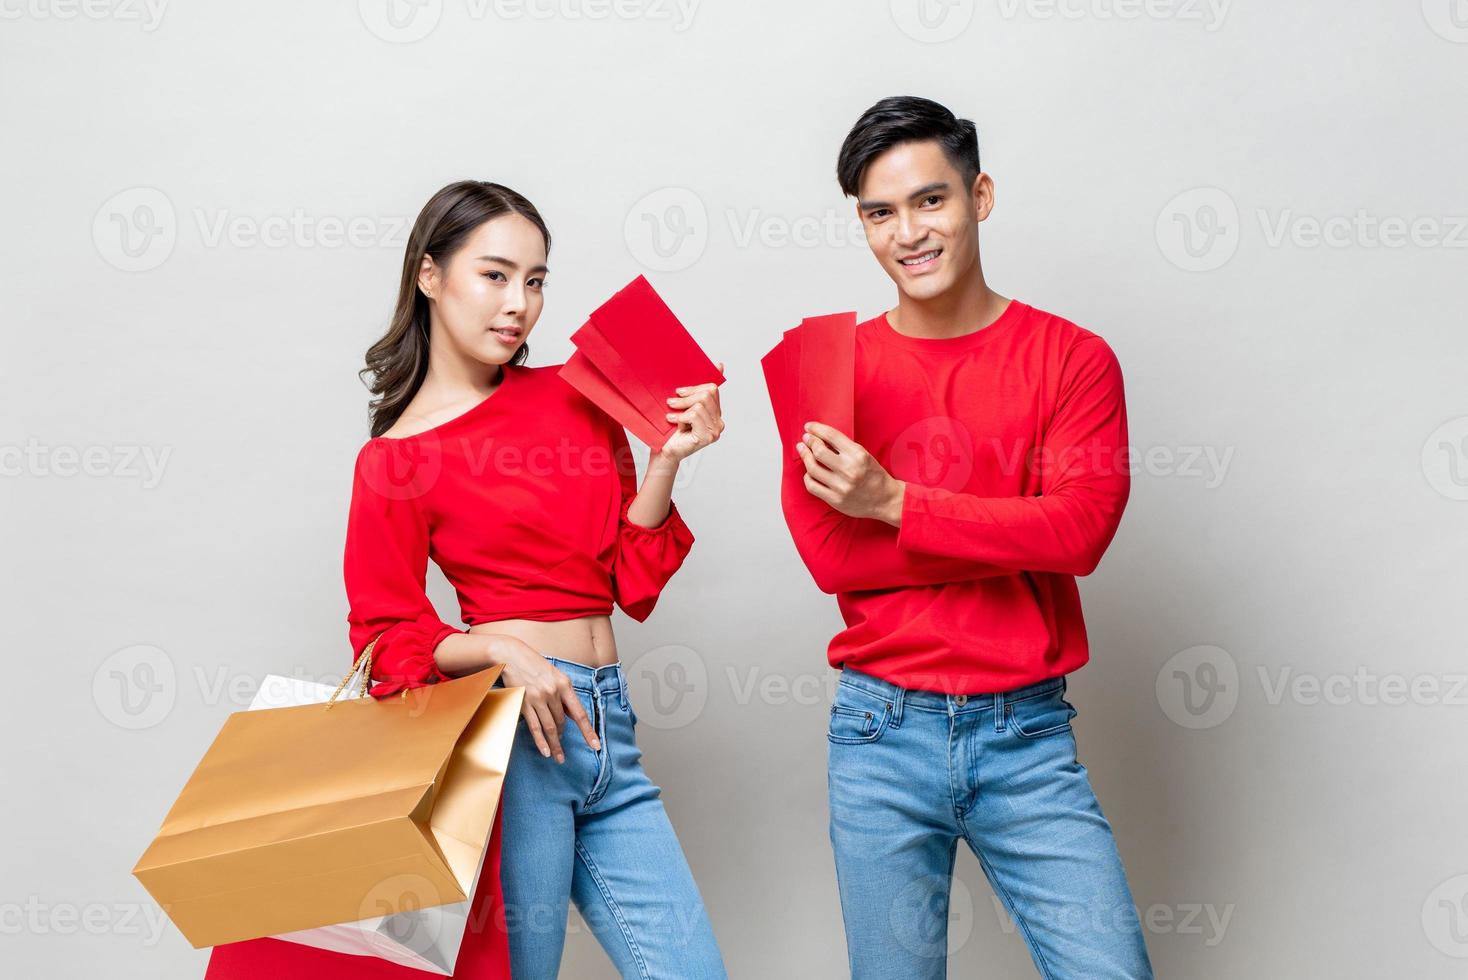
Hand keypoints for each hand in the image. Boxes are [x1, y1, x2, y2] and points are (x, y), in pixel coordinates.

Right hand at [493, 637, 598, 762]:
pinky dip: (541, 741)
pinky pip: (535, 727)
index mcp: (565, 685)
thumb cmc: (535, 665)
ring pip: (550, 727)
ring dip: (555, 744)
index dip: (588, 732)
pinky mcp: (524, 703)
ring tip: (558, 757)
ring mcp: (538, 698)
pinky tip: (546, 751)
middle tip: (562, 747)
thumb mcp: (555, 675)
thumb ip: (564, 694)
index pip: (580, 713)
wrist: (511, 655)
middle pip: (562, 722)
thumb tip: (572, 714)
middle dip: (563, 736)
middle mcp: (553, 692)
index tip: (596, 745)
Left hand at [660, 362, 725, 462]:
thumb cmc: (671, 429)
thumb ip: (698, 389)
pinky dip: (680, 417)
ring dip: (681, 407)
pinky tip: (674, 422)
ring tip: (671, 416)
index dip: (694, 387)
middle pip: (707, 394)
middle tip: (671, 402)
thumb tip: (720, 365)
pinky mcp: (708, 436)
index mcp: (716, 412)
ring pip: (700, 404)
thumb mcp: (684, 404)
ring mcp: (715, 430)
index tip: (679, 391)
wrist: (663, 451)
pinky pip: (694, 415)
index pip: (712, 389)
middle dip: (686, 396)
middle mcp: (719, 422)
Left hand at [797, 421, 905, 524]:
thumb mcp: (863, 455)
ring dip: (805, 457)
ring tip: (803, 451)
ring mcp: (841, 486)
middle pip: (819, 451)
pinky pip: (812, 486)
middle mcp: (849, 470)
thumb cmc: (873, 475)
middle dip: (809, 442)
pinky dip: (807, 477)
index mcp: (858, 455)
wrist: (886, 499)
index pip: (832, 436)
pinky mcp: (835, 500)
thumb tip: (819, 437)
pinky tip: (809, 472)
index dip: (816, 429)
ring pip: (812, 468)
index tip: (808, 427)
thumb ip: (843, 447)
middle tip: (805, 439)